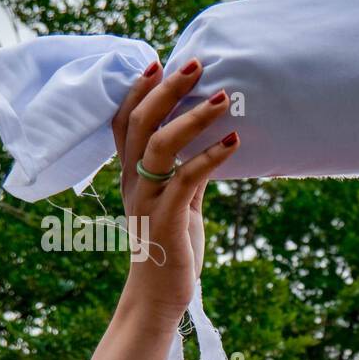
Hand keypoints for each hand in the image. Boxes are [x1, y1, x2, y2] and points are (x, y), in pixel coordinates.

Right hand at [111, 56, 238, 325]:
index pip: (124, 123)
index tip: (156, 61)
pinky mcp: (167, 219)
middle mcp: (133, 184)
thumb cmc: (172, 250)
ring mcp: (147, 200)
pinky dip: (211, 157)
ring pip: (160, 146)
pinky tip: (235, 142)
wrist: (160, 297)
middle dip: (166, 89)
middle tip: (196, 63)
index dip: (136, 91)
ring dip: (192, 117)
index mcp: (131, 177)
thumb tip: (210, 146)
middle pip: (140, 123)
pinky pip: (186, 180)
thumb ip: (187, 176)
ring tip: (224, 97)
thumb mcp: (180, 206)